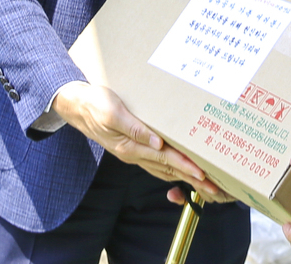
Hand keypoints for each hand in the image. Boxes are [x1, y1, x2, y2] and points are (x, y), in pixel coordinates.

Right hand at [52, 81, 230, 201]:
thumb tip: (157, 142)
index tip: (202, 174)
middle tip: (213, 187)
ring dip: (184, 174)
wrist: (78, 106)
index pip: (164, 159)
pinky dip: (171, 166)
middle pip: (168, 168)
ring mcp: (133, 153)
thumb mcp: (113, 113)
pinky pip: (156, 161)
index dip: (185, 166)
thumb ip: (135, 129)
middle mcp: (133, 154)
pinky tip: (180, 166)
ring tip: (203, 181)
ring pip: (163, 168)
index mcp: (130, 147)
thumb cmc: (96, 105)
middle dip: (190, 177)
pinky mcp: (133, 147)